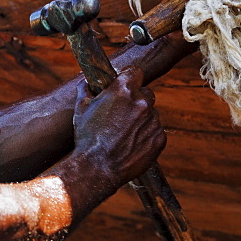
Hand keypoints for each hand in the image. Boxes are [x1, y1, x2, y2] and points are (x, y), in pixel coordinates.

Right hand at [71, 66, 164, 187]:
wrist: (98, 167)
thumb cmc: (87, 137)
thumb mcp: (81, 109)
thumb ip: (85, 89)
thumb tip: (86, 82)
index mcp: (123, 90)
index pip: (135, 72)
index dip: (129, 77)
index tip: (126, 83)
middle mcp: (142, 102)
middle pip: (146, 93)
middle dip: (136, 100)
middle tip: (123, 113)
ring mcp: (153, 121)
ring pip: (151, 114)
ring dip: (141, 120)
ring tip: (124, 134)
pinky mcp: (160, 138)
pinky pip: (155, 131)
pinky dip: (146, 135)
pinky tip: (131, 144)